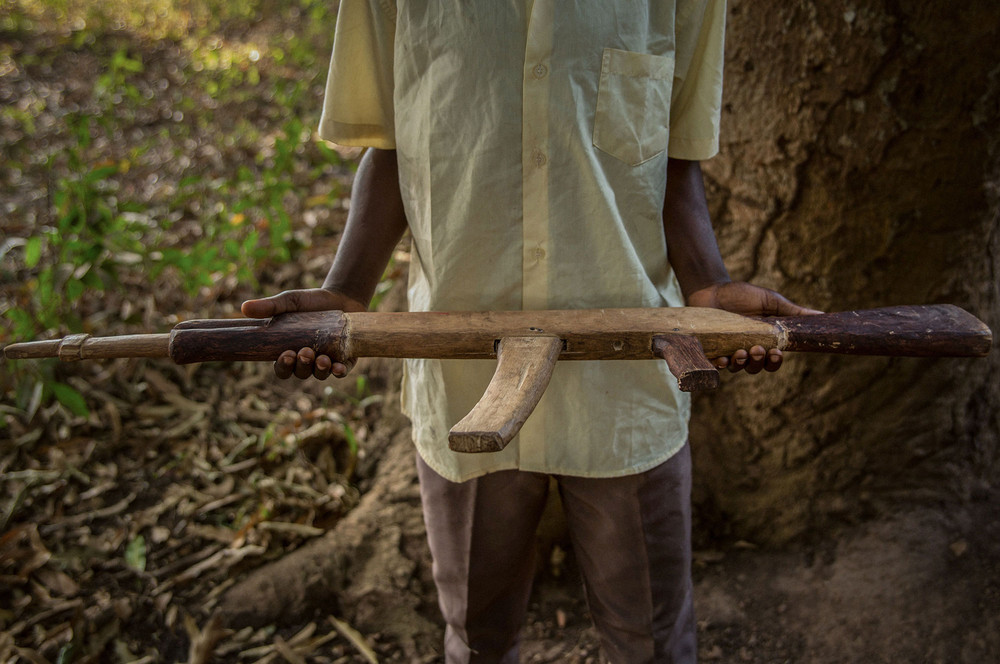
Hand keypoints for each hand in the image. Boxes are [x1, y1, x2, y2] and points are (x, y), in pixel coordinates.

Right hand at [241, 289, 367, 379]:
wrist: (341, 297)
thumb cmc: (311, 302)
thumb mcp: (290, 302)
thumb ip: (270, 306)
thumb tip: (244, 308)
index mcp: (290, 350)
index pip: (282, 368)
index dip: (283, 367)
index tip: (286, 355)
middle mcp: (307, 360)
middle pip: (300, 373)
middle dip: (301, 366)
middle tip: (305, 351)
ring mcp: (327, 361)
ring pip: (320, 375)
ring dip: (319, 370)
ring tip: (322, 359)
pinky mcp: (345, 359)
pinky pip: (341, 371)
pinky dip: (339, 372)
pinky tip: (338, 367)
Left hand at [687, 281, 821, 373]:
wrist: (713, 288)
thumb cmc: (743, 295)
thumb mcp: (771, 301)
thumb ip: (793, 312)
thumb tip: (823, 316)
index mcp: (764, 341)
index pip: (773, 360)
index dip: (775, 362)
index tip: (776, 354)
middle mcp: (747, 349)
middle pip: (757, 368)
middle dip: (759, 363)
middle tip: (758, 349)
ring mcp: (728, 350)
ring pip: (738, 368)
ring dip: (741, 364)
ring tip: (740, 352)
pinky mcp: (711, 349)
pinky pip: (716, 364)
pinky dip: (720, 364)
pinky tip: (722, 358)